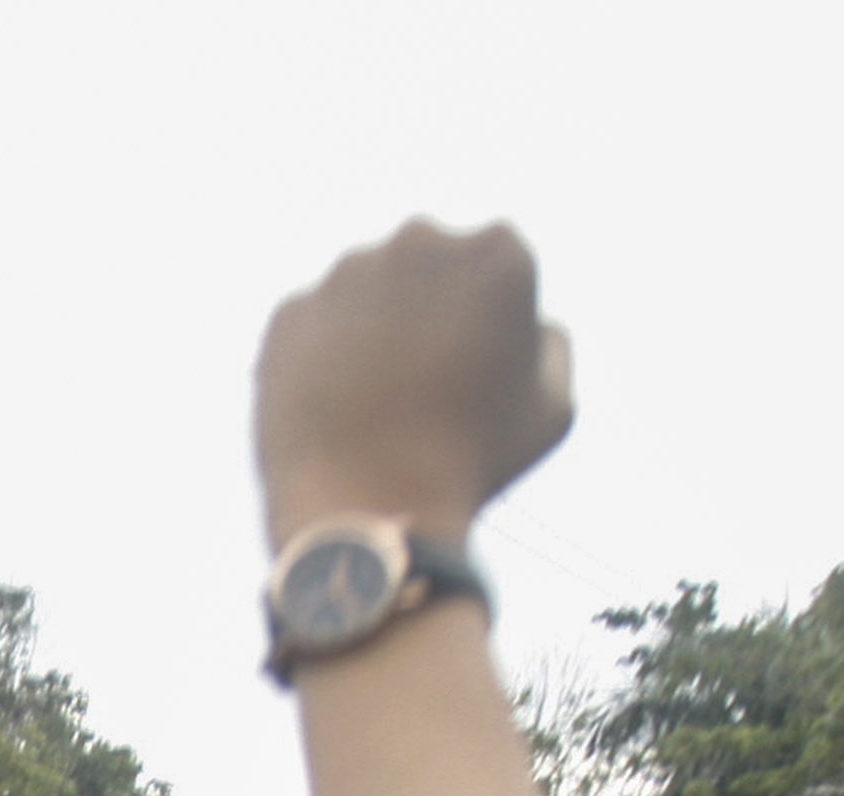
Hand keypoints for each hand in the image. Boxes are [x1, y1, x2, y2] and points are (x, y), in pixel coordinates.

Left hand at [256, 219, 571, 550]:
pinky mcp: (289, 313)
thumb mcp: (553, 408)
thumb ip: (550, 344)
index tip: (482, 366)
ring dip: (374, 332)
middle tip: (428, 383)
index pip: (497, 265)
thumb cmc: (474, 461)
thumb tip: (528, 321)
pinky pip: (315, 329)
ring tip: (381, 407)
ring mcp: (345, 273)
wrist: (367, 507)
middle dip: (429, 309)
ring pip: (367, 294)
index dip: (492, 319)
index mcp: (496, 250)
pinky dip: (323, 361)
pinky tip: (338, 412)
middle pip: (428, 267)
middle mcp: (418, 241)